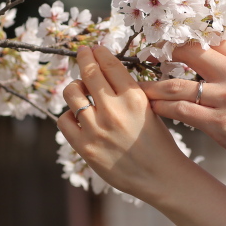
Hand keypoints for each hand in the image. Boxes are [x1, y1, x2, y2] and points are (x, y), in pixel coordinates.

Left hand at [58, 45, 225, 225]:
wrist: (161, 177)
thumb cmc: (159, 144)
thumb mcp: (150, 110)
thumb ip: (128, 93)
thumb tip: (105, 73)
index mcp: (134, 98)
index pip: (110, 65)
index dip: (99, 53)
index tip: (94, 48)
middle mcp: (114, 110)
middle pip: (88, 73)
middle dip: (83, 58)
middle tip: (82, 53)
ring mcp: (96, 128)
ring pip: (72, 93)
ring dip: (74, 87)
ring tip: (79, 89)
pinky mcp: (85, 147)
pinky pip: (64, 120)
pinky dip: (68, 115)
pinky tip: (77, 118)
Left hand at [139, 40, 225, 190]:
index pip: (211, 39)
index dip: (189, 42)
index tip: (172, 48)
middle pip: (188, 51)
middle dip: (164, 55)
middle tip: (146, 63)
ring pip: (176, 84)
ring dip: (153, 87)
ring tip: (139, 91)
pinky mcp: (221, 125)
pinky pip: (181, 111)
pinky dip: (162, 109)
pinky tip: (151, 112)